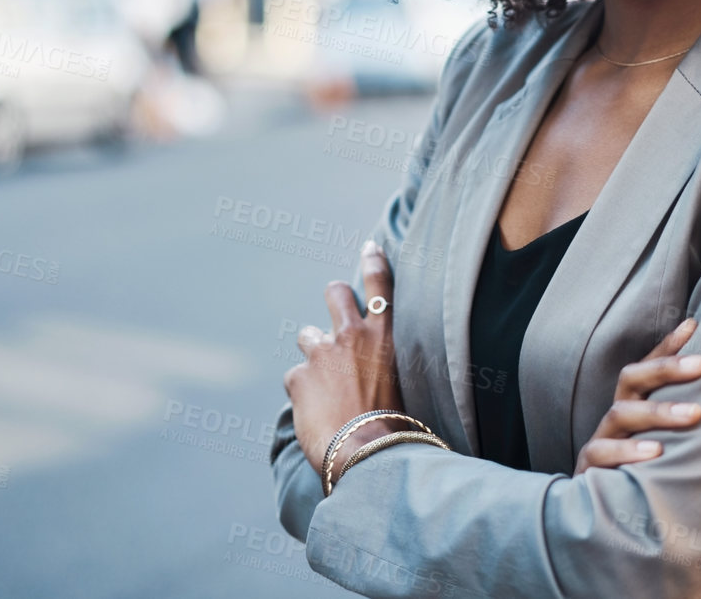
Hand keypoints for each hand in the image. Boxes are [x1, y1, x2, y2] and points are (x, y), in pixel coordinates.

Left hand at [284, 240, 403, 477]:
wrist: (368, 453)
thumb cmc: (394, 428)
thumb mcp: (404, 387)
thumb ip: (384, 367)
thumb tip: (375, 373)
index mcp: (385, 338)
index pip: (380, 288)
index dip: (374, 263)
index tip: (370, 247)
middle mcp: (352, 336)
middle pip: (335, 293)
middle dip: (333, 296)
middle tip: (334, 310)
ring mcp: (322, 353)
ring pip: (308, 336)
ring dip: (313, 353)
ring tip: (323, 384)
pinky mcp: (298, 376)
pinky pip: (295, 377)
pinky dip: (302, 392)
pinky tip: (314, 412)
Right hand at [574, 318, 700, 474]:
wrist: (603, 518)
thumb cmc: (647, 474)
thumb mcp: (668, 444)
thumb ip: (689, 422)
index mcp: (634, 406)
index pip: (648, 367)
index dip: (668, 346)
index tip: (694, 325)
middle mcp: (617, 418)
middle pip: (632, 379)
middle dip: (667, 369)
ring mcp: (602, 440)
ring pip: (621, 413)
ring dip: (658, 411)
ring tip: (694, 414)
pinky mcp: (591, 469)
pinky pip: (601, 454)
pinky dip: (627, 451)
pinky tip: (655, 452)